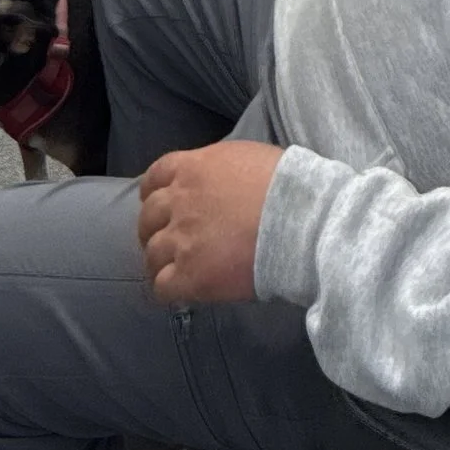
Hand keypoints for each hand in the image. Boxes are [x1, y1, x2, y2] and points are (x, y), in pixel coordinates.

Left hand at [138, 142, 283, 304]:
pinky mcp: (191, 276)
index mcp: (191, 168)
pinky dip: (169, 290)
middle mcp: (178, 202)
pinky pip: (162, 287)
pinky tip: (182, 292)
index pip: (154, 178)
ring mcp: (182, 240)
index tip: (162, 207)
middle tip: (171, 242)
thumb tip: (216, 185)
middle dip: (155, 229)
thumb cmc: (286, 185)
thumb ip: (217, 171)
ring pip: (152, 254)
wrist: (302, 221)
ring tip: (176, 271)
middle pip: (148, 217)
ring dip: (161, 262)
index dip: (154, 194)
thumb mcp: (244, 158)